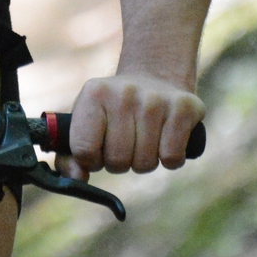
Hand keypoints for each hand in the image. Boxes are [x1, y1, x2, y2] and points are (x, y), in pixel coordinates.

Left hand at [63, 73, 203, 175]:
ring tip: (144, 139)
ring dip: (144, 161)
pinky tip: (165, 139)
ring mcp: (156, 99)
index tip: (99, 148)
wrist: (156, 78)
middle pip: (117, 161)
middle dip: (120, 162)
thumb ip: (72, 155)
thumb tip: (78, 178)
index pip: (84, 150)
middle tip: (125, 142)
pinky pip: (172, 159)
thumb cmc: (114, 111)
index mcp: (94, 93)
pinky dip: (169, 159)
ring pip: (145, 163)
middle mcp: (124, 93)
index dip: (92, 159)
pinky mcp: (185, 107)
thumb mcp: (86, 122)